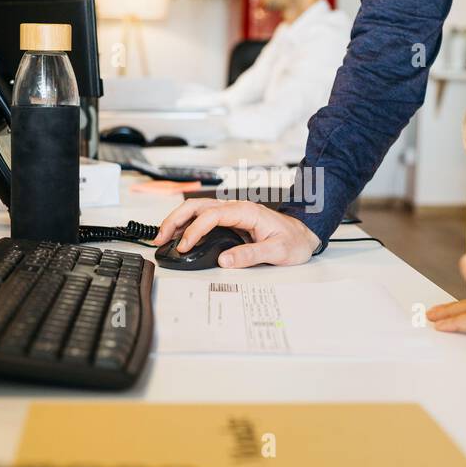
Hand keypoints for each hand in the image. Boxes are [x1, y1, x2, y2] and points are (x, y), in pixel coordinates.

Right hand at [152, 199, 320, 267]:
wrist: (304, 235)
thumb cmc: (294, 241)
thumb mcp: (277, 251)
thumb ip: (251, 255)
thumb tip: (225, 260)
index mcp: (247, 212)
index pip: (212, 215)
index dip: (195, 230)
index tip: (185, 246)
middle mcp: (236, 209)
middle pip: (197, 206)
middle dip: (176, 219)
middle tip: (161, 237)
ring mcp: (232, 214)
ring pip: (197, 209)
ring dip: (178, 221)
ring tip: (162, 237)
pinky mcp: (230, 221)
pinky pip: (203, 218)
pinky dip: (187, 225)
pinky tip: (178, 236)